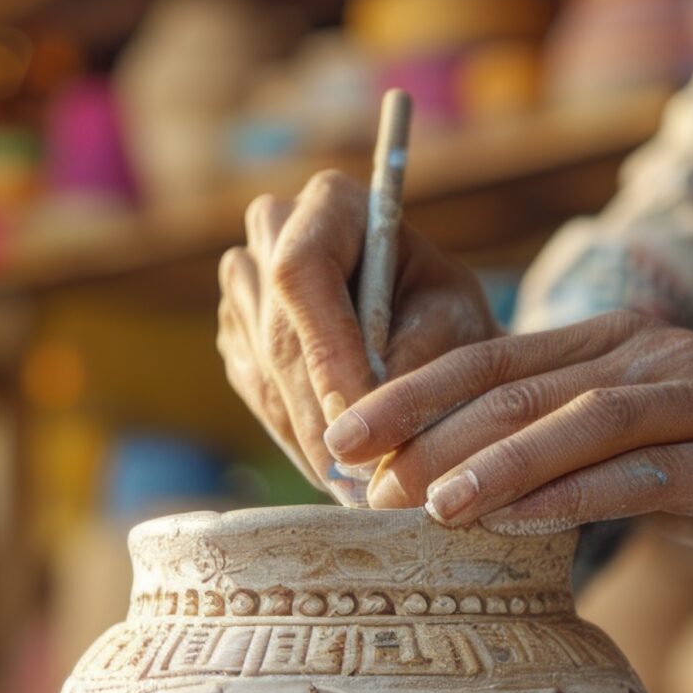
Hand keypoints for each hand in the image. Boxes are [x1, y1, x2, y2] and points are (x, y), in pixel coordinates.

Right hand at [218, 170, 501, 487]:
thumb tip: (361, 415)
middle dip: (321, 414)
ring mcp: (243, 285)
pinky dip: (298, 440)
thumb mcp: (456, 326)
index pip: (301, 272)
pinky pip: (257, 397)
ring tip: (358, 487)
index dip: (325, 352)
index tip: (361, 421)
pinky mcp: (236, 336)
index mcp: (330, 205)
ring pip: (263, 373)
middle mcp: (271, 232)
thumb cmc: (449, 317)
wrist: (427, 329)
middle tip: (362, 480)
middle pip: (278, 333)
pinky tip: (337, 466)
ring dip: (310, 438)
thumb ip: (416, 360)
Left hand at [321, 310, 692, 550]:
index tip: (340, 434)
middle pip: (518, 386)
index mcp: (613, 342)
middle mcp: (649, 355)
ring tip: (424, 503)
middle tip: (359, 478)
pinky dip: (571, 497)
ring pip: (576, 423)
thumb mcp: (645, 433)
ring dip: (494, 463)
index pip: (491, 359)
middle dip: (429, 430)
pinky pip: (642, 475)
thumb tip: (462, 490)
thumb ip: (568, 447)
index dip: (410, 392)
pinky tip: (516, 523)